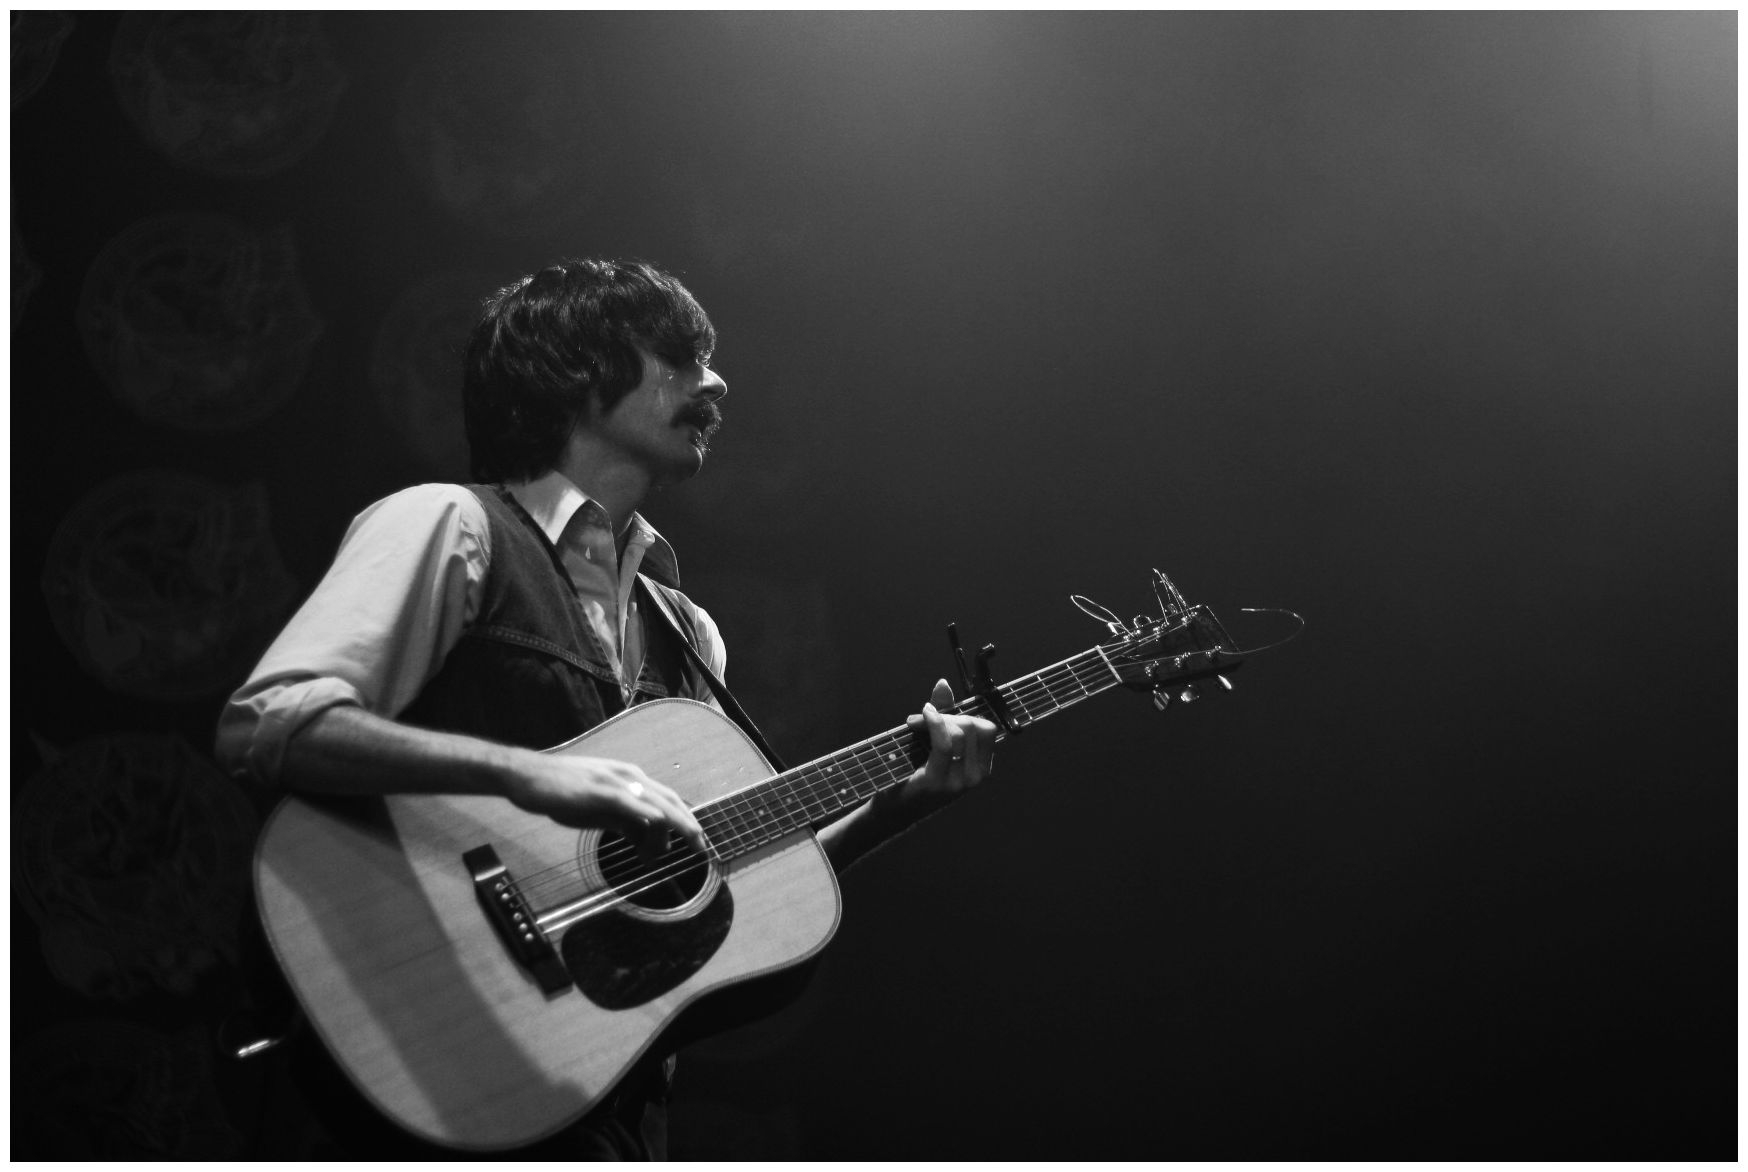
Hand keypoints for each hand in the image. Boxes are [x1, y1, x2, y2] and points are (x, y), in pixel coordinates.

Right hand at [502, 751, 706, 858]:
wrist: (530, 777)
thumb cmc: (563, 792)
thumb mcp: (599, 811)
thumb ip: (623, 821)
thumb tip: (643, 837)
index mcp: (630, 779)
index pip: (667, 799)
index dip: (685, 819)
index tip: (695, 839)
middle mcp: (629, 777)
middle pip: (670, 800)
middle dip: (689, 824)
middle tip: (701, 848)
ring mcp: (616, 782)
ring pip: (657, 803)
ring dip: (672, 826)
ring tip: (679, 849)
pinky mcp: (600, 790)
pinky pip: (630, 803)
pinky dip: (648, 813)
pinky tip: (659, 825)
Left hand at [883, 679, 998, 819]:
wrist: (892, 810)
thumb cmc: (913, 774)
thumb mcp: (933, 743)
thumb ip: (941, 714)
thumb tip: (942, 683)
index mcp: (981, 768)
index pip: (987, 729)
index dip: (964, 714)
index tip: (940, 714)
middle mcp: (975, 777)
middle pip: (973, 726)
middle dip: (947, 715)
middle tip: (922, 718)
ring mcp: (958, 782)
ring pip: (960, 732)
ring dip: (936, 719)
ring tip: (915, 723)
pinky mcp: (937, 782)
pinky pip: (944, 744)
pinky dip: (934, 723)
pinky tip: (921, 717)